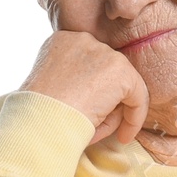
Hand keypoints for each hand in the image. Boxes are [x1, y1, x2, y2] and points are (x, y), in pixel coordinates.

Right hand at [21, 29, 148, 145]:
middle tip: (93, 127)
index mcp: (61, 42)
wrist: (37, 123)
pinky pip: (138, 97)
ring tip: (94, 132)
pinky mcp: (120, 71)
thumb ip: (75, 84)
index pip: (89, 64)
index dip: (92, 92)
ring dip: (113, 113)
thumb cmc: (39, 116)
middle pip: (107, 73)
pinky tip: (122, 137)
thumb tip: (106, 100)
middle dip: (104, 103)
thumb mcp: (53, 91)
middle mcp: (82, 39)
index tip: (86, 113)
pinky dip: (134, 119)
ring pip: (122, 86)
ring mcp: (103, 52)